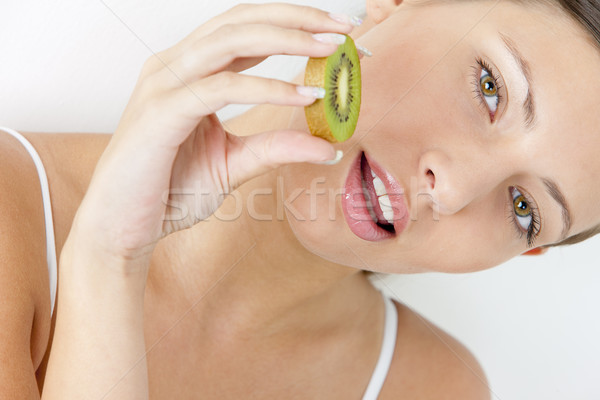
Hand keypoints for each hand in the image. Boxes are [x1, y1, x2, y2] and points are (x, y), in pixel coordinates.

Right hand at [71, 3, 354, 262]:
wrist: (124, 226)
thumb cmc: (169, 190)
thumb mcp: (235, 164)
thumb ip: (276, 147)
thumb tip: (328, 146)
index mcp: (191, 71)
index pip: (246, 29)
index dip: (292, 23)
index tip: (336, 33)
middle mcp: (176, 66)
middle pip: (241, 21)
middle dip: (297, 19)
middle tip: (343, 29)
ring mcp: (165, 84)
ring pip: (232, 40)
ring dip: (287, 39)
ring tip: (330, 49)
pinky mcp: (161, 111)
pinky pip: (221, 87)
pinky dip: (266, 88)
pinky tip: (302, 97)